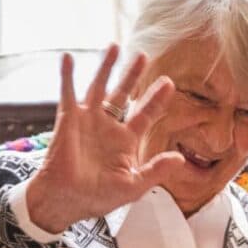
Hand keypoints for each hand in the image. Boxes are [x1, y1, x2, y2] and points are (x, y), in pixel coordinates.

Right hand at [25, 45, 185, 232]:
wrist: (67, 200)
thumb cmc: (98, 197)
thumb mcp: (133, 186)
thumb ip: (156, 170)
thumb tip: (181, 158)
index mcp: (125, 141)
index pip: (145, 114)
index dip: (157, 99)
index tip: (169, 83)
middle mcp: (108, 126)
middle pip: (123, 94)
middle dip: (133, 75)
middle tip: (144, 56)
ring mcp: (88, 120)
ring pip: (99, 87)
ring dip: (106, 67)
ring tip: (114, 46)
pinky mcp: (68, 119)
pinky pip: (67, 92)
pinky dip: (67, 75)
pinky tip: (68, 57)